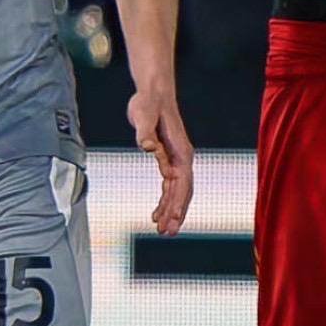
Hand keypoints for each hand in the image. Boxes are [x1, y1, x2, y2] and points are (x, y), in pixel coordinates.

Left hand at [128, 85, 193, 235]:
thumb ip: (144, 132)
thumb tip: (146, 147)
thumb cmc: (149, 103)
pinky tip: (156, 212)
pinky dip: (164, 199)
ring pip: (176, 191)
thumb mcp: (143, 116)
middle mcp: (182, 158)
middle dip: (175, 213)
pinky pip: (169, 185)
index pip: (181, 184)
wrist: (153, 93)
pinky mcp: (167, 159)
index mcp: (181, 152)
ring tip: (161, 228)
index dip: (176, 203)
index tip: (170, 220)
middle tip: (166, 232)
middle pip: (182, 192)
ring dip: (170, 209)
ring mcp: (176, 160)